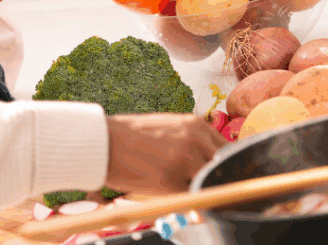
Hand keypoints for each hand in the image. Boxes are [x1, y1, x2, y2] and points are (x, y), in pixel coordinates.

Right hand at [104, 113, 226, 194]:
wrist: (101, 142)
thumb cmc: (128, 136)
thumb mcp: (165, 128)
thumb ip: (190, 139)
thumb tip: (209, 160)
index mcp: (195, 124)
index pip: (226, 148)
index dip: (223, 164)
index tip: (218, 173)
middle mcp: (196, 140)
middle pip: (223, 167)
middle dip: (216, 178)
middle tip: (202, 185)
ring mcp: (186, 160)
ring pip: (210, 182)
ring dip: (200, 189)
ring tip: (178, 187)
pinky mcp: (173, 182)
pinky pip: (192, 198)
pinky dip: (187, 202)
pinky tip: (171, 194)